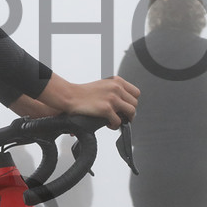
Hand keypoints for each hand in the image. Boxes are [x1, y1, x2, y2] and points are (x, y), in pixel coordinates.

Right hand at [22, 73, 138, 127]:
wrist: (70, 95)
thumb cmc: (83, 92)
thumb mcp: (103, 84)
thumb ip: (114, 90)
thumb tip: (123, 102)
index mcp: (117, 80)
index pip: (136, 93)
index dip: (131, 102)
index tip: (125, 108)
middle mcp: (116, 87)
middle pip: (135, 103)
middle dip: (129, 112)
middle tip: (121, 117)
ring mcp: (112, 98)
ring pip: (131, 112)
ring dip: (124, 119)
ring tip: (115, 121)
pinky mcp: (106, 109)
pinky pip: (118, 121)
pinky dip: (114, 125)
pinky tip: (108, 124)